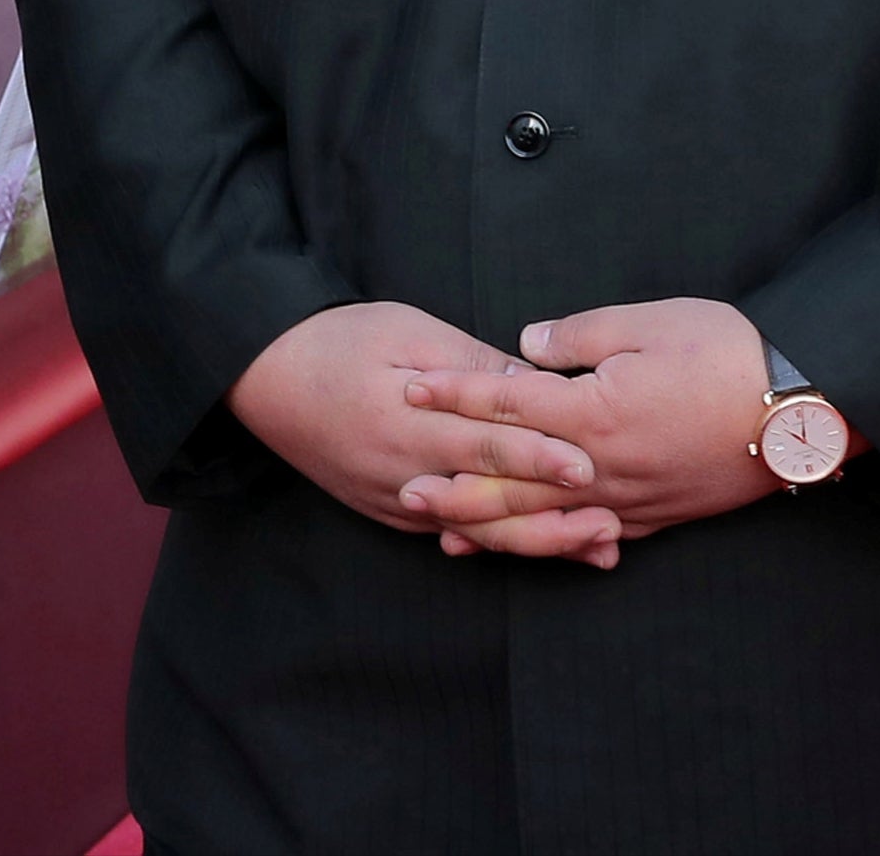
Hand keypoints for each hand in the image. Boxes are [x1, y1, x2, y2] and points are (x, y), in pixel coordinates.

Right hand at [225, 301, 617, 563]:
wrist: (265, 377)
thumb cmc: (341, 341)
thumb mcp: (409, 334)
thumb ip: (472, 366)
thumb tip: (535, 382)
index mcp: (407, 426)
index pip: (485, 447)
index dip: (539, 458)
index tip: (590, 466)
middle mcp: (403, 476)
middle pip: (489, 507)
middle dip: (554, 520)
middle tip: (614, 526)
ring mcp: (395, 501)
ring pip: (476, 531)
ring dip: (538, 540)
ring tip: (597, 545)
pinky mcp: (391, 512)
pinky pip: (453, 533)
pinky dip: (500, 540)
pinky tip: (543, 543)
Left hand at [398, 297, 809, 554]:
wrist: (800, 409)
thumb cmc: (728, 354)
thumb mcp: (651, 323)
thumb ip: (581, 336)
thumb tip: (527, 343)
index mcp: (592, 412)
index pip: (507, 402)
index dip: (455, 394)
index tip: (411, 387)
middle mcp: (599, 466)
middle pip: (510, 480)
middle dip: (452, 482)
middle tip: (403, 488)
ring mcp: (627, 499)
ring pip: (542, 521)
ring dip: (488, 526)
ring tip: (442, 532)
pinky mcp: (656, 516)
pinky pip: (589, 538)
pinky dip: (549, 546)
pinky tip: (529, 548)